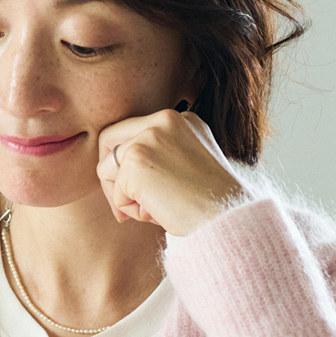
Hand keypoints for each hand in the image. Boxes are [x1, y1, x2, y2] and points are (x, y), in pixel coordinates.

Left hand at [96, 109, 247, 235]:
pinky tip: (159, 214)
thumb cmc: (213, 204)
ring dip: (124, 197)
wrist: (228, 218)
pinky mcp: (136, 160)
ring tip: (155, 212)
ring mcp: (148, 137)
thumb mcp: (189, 167)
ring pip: (107, 168)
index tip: (138, 193)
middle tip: (124, 207)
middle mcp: (164, 119)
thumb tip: (119, 172)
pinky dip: (131, 210)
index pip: (133, 133)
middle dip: (110, 176)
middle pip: (110, 140)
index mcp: (181, 119)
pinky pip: (115, 192)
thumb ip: (161, 158)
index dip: (126, 165)